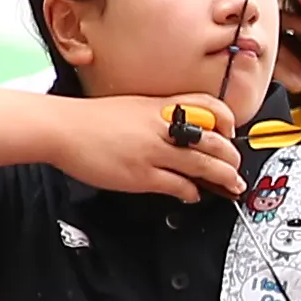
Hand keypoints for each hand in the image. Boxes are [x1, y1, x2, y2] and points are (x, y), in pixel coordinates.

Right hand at [0, 87, 246, 205]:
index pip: (209, 106)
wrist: (63, 128)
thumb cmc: (92, 119)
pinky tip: (195, 194)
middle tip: (237, 167)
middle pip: (213, 140)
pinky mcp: (142, 175)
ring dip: (223, 177)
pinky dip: (192, 191)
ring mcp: (153, 151)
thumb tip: (177, 128)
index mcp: (160, 106)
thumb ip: (158, 115)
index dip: (227, 120)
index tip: (231, 131)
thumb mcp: (132, 105)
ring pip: (203, 164)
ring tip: (232, 185)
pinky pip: (178, 185)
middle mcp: (162, 127)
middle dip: (232, 157)